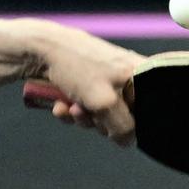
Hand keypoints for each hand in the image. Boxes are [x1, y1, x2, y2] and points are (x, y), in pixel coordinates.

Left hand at [33, 27, 143, 145]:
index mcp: (142, 73)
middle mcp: (127, 76)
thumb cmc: (75, 67)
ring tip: (69, 107)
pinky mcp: (84, 84)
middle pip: (124, 117)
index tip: (114, 122)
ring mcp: (104, 80)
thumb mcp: (104, 102)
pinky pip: (84, 108)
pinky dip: (70, 111)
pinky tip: (58, 106)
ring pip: (100, 115)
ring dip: (81, 118)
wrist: (36, 48)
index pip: (152, 110)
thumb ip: (122, 126)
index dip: (133, 122)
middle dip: (100, 120)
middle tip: (84, 110)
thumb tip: (126, 140)